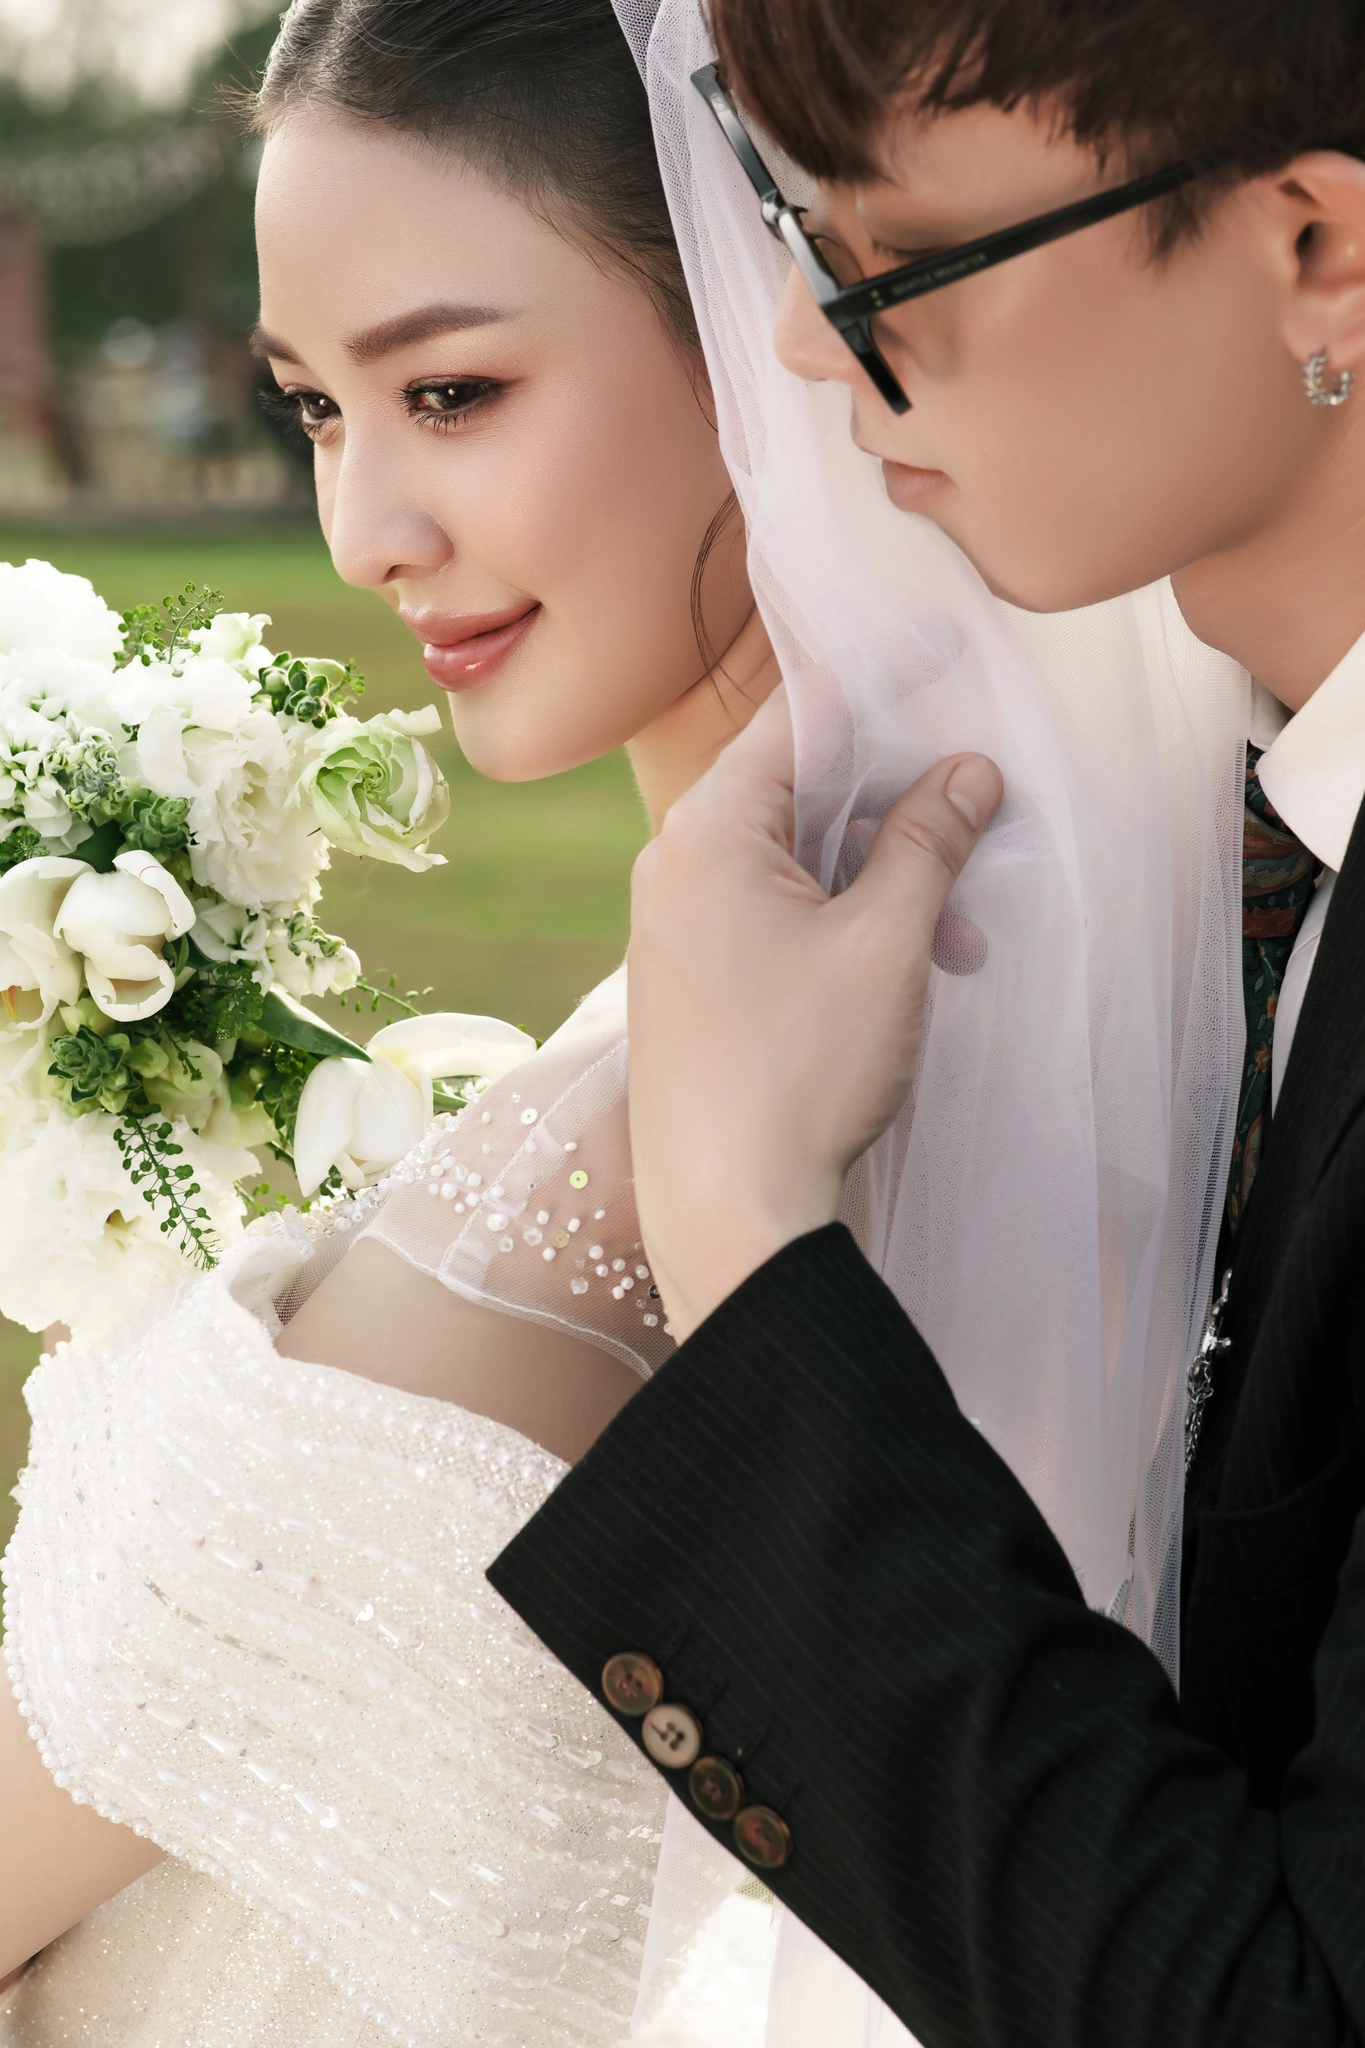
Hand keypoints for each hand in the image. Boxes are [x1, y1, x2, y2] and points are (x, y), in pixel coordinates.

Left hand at [627, 689, 1001, 1340]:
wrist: (727, 1213)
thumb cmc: (800, 1073)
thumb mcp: (887, 943)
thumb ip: (929, 840)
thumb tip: (969, 771)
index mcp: (707, 831)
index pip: (801, 715)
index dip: (883, 683)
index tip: (947, 653)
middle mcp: (673, 864)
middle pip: (800, 786)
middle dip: (899, 806)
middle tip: (980, 821)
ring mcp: (674, 924)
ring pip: (795, 859)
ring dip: (882, 877)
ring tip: (956, 937)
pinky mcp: (689, 978)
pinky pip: (771, 911)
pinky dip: (843, 919)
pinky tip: (907, 962)